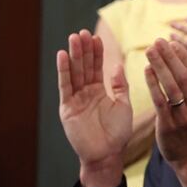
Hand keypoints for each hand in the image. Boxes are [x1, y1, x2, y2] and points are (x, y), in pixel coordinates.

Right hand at [57, 29, 131, 186]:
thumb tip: (117, 66)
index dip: (96, 53)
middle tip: (82, 32)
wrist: (108, 155)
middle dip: (83, 50)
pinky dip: (64, 71)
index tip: (96, 37)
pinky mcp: (67, 108)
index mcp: (99, 91)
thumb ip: (120, 86)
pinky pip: (65, 86)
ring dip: (73, 55)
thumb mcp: (123, 105)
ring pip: (74, 73)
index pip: (96, 67)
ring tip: (73, 38)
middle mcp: (85, 93)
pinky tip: (62, 56)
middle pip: (84, 67)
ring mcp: (75, 100)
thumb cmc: (118, 133)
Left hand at [144, 39, 186, 186]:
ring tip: (150, 50)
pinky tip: (146, 70)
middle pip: (183, 76)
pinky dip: (152, 84)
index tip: (173, 43)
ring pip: (171, 86)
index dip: (185, 57)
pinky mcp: (169, 125)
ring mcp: (184, 117)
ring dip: (159, 66)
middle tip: (158, 41)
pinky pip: (160, 101)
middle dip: (170, 57)